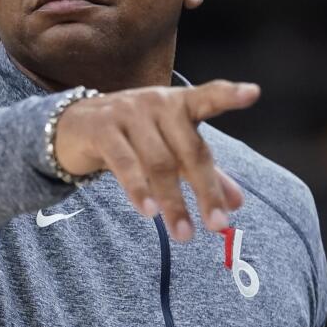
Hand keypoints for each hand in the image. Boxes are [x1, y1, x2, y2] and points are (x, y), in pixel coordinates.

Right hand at [53, 80, 260, 240]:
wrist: (74, 125)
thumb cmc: (133, 136)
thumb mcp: (169, 148)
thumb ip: (203, 171)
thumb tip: (238, 203)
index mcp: (179, 103)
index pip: (207, 97)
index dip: (229, 95)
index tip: (252, 93)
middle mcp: (156, 103)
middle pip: (189, 149)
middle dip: (205, 190)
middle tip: (217, 225)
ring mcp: (127, 113)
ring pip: (158, 161)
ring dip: (173, 201)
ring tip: (184, 233)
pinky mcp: (101, 128)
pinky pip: (124, 162)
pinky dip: (138, 189)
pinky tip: (148, 211)